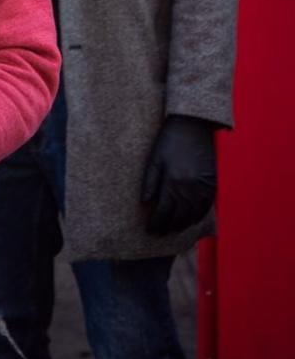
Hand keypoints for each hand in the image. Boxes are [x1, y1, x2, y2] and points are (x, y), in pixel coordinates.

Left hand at [141, 114, 216, 235]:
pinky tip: (191, 218)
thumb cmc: (170, 140)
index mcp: (173, 182)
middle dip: (168, 227)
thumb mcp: (155, 158)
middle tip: (160, 233)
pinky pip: (206, 206)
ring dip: (183, 224)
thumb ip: (150, 182)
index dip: (156, 223)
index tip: (150, 230)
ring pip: (193, 215)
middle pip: (178, 217)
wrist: (193, 125)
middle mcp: (190, 188)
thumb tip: (145, 202)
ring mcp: (203, 186)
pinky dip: (198, 216)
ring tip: (173, 229)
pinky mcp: (213, 183)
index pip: (163, 211)